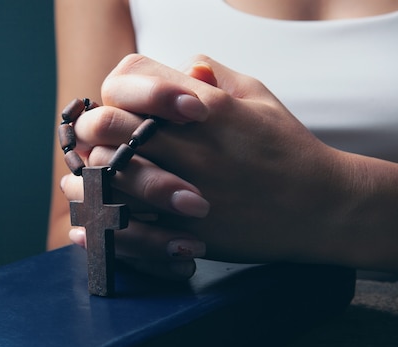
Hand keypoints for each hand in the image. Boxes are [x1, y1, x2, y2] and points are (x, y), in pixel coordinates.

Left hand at [67, 54, 355, 268]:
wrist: (322, 207)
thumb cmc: (287, 147)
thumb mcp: (257, 97)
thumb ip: (215, 76)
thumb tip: (181, 66)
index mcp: (204, 105)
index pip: (131, 78)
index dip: (116, 90)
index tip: (119, 105)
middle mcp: (190, 144)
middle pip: (109, 125)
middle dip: (91, 130)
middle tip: (93, 142)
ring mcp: (187, 188)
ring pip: (109, 176)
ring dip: (84, 177)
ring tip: (76, 181)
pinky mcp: (188, 230)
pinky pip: (128, 226)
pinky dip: (101, 224)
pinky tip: (85, 224)